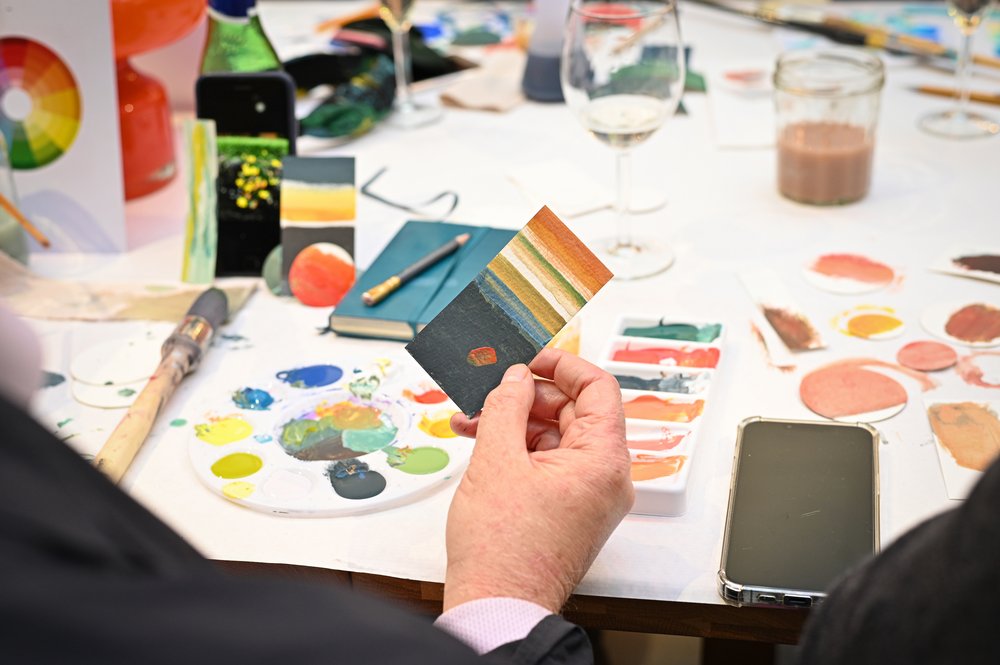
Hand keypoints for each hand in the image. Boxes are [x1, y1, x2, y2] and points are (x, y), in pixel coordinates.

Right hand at [443, 349, 633, 612]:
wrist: (497, 605)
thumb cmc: (503, 550)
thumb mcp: (497, 459)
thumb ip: (507, 405)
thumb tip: (516, 378)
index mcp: (603, 460)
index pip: (599, 387)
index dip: (562, 365)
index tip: (530, 359)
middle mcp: (607, 478)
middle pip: (575, 412)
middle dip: (527, 399)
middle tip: (489, 394)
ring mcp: (590, 496)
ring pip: (558, 438)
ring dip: (516, 424)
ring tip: (473, 423)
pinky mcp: (571, 510)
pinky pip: (551, 464)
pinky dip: (520, 451)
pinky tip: (484, 446)